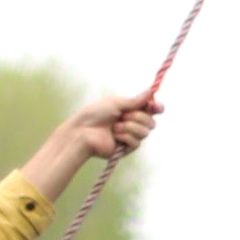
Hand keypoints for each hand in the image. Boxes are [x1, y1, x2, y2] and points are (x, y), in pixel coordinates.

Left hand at [22, 94, 159, 198]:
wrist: (83, 132)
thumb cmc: (94, 114)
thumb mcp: (115, 103)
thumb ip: (135, 100)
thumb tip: (151, 92)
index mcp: (130, 109)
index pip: (151, 109)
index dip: (156, 107)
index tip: (155, 106)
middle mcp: (132, 122)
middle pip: (151, 121)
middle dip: (139, 117)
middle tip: (124, 116)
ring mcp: (130, 135)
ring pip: (145, 132)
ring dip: (131, 127)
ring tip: (115, 127)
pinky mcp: (127, 148)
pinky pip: (137, 142)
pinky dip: (126, 136)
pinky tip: (115, 135)